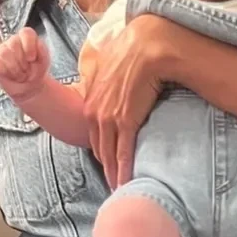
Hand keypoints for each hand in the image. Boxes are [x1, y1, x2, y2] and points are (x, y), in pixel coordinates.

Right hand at [0, 29, 50, 105]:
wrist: (30, 87)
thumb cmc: (36, 71)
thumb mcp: (44, 60)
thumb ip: (42, 50)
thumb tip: (35, 45)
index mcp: (26, 37)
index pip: (25, 32)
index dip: (29, 45)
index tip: (32, 58)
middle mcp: (12, 41)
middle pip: (14, 44)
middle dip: (23, 63)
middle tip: (27, 70)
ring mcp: (1, 50)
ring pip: (5, 54)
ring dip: (16, 70)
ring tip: (20, 74)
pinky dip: (6, 73)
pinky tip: (11, 76)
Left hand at [82, 15, 177, 187]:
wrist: (146, 48)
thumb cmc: (132, 51)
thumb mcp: (109, 64)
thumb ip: (106, 78)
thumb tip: (112, 77)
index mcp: (90, 100)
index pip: (94, 134)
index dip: (101, 151)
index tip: (107, 163)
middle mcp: (95, 112)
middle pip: (100, 148)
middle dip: (106, 168)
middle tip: (112, 183)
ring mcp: (109, 119)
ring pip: (109, 155)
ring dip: (114, 174)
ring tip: (119, 189)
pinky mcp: (125, 123)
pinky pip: (123, 153)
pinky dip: (124, 170)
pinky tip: (125, 183)